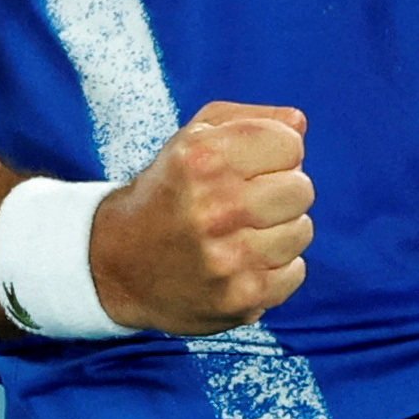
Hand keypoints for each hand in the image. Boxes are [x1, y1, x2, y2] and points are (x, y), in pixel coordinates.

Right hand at [90, 101, 315, 335]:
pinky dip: (277, 268)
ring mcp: (228, 258)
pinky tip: (245, 262)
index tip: (254, 166)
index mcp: (202, 159)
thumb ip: (249, 119)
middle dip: (282, 190)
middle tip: (251, 201)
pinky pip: (294, 273)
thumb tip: (298, 123)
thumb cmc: (166, 192)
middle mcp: (214, 207)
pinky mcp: (239, 298)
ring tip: (245, 232)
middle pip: (301, 188)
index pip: (289, 143)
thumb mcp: (193, 138)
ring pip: (301, 230)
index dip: (277, 152)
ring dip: (281, 230)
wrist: (118, 264)